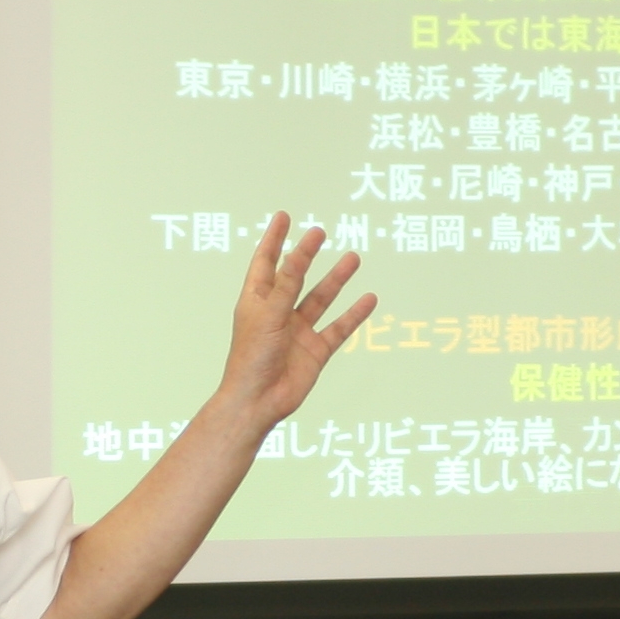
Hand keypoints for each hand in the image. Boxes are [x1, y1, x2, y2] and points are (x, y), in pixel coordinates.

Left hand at [215, 214, 374, 430]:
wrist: (258, 401)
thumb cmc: (251, 358)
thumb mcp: (268, 314)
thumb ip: (286, 286)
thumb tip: (297, 257)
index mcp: (256, 301)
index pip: (265, 262)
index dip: (274, 239)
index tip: (284, 217)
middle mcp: (277, 313)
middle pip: (295, 276)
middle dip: (306, 254)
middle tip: (319, 233)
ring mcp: (297, 332)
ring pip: (320, 299)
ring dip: (336, 279)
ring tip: (354, 258)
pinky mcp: (315, 351)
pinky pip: (339, 327)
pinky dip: (354, 314)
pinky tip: (369, 298)